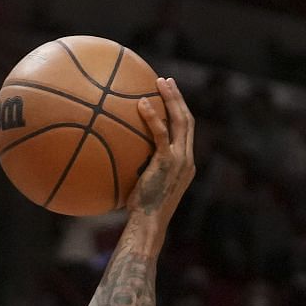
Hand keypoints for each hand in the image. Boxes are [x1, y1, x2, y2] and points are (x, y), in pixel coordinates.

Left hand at [128, 77, 196, 226]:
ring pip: (181, 121)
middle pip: (187, 120)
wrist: (148, 224)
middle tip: (166, 81)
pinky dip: (152, 116)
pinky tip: (141, 103)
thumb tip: (118, 155)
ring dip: (172, 99)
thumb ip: (140, 168)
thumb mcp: (143, 186)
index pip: (186, 132)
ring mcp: (180, 160)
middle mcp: (187, 160)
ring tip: (160, 82)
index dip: (180, 111)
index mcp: (185, 164)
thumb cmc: (140, 211)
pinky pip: (160, 133)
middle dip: (178, 98)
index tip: (170, 96)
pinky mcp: (168, 162)